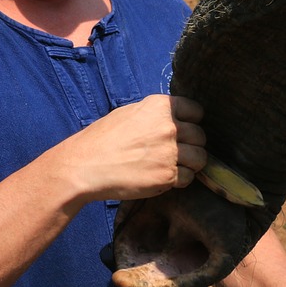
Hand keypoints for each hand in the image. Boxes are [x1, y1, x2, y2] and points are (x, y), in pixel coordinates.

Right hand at [54, 95, 206, 203]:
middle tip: (178, 151)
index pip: (196, 111)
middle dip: (192, 144)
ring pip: (200, 158)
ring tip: (173, 165)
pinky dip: (180, 180)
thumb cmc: (103, 138)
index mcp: (160, 106)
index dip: (192, 121)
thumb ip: (156, 114)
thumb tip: (175, 119)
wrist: (85, 166)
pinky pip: (188, 178)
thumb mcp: (130, 113)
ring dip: (191, 163)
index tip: (186, 129)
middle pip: (200, 136)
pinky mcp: (167, 176)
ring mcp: (170, 152)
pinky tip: (164, 177)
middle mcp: (168, 127)